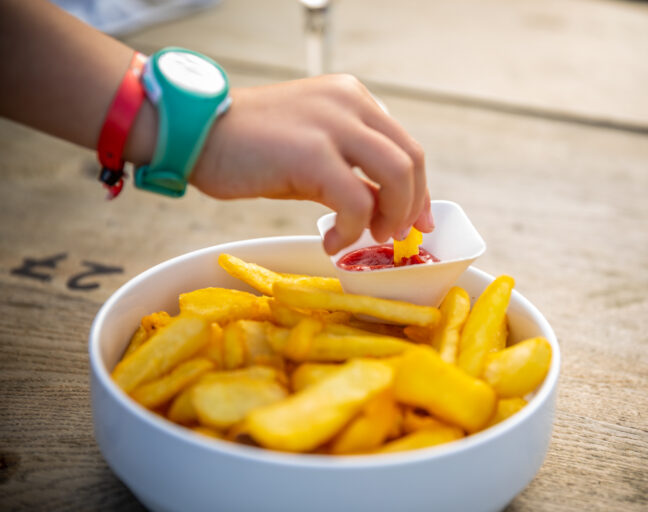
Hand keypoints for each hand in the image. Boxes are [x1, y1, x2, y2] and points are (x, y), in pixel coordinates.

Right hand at [189, 74, 433, 253]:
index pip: (406, 145)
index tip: (416, 221)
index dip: (419, 190)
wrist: (195, 135)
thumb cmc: (250, 147)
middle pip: (412, 159)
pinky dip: (352, 230)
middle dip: (412, 206)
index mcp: (353, 98)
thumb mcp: (312, 149)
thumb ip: (351, 170)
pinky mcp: (312, 152)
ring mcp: (333, 124)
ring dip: (391, 216)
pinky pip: (356, 202)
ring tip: (367, 238)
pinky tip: (332, 243)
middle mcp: (350, 103)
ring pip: (397, 176)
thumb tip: (385, 210)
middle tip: (394, 236)